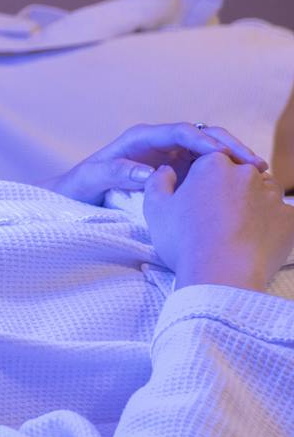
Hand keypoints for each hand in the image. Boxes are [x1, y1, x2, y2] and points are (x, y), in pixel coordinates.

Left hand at [44, 121, 267, 205]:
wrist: (77, 195)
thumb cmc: (82, 185)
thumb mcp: (92, 178)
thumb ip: (116, 172)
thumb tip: (150, 173)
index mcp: (141, 138)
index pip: (179, 131)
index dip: (202, 140)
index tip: (221, 155)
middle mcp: (159, 143)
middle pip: (202, 135)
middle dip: (229, 145)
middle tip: (253, 163)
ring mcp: (171, 156)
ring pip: (210, 150)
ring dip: (233, 158)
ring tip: (257, 173)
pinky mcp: (178, 171)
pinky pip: (207, 167)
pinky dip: (225, 172)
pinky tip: (242, 185)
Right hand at [144, 151, 293, 291]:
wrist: (221, 275)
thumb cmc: (185, 241)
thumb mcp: (155, 208)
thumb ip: (159, 181)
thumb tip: (167, 170)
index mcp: (213, 164)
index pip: (211, 160)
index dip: (203, 179)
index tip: (198, 199)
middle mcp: (246, 173)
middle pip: (240, 173)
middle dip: (230, 189)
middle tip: (216, 216)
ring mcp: (272, 195)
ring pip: (265, 191)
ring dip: (254, 202)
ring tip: (237, 227)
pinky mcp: (290, 218)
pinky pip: (283, 215)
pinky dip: (272, 223)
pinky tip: (256, 238)